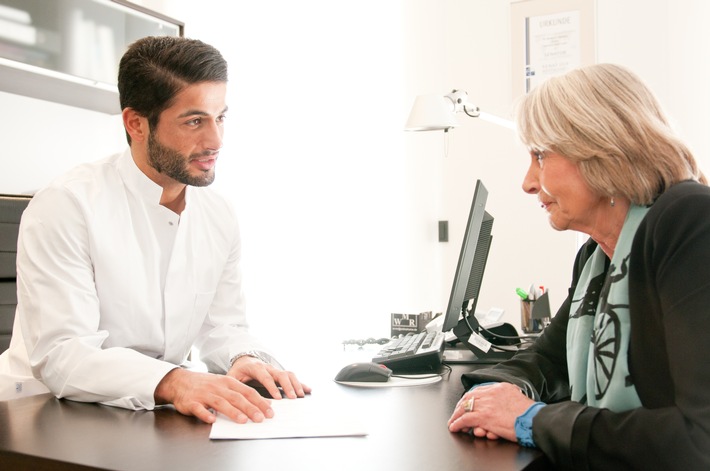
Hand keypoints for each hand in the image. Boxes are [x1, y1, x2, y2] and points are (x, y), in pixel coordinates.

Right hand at [154, 368, 273, 423]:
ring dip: (232, 412)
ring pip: (220, 403)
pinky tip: (212, 420)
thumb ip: (241, 393)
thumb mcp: (224, 384)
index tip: (270, 411)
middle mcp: (218, 387)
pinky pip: (199, 409)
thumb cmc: (206, 385)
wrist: (180, 381)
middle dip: (250, 408)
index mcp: (228, 382)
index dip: (259, 401)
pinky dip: (205, 414)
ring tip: (242, 420)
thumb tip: (262, 403)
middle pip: (237, 397)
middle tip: (261, 418)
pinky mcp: (191, 402)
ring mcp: (204, 394)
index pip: (248, 392)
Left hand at [228, 355, 311, 399]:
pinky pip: (292, 377)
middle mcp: (268, 367)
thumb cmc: (238, 370)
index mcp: (255, 367)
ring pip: (288, 374)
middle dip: (288, 386)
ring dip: (296, 384)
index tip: (278, 398)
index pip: (265, 377)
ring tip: (300, 395)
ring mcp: (275, 369)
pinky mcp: (280, 374)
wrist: (244, 360)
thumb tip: (234, 396)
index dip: (272, 387)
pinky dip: (301, 383)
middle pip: (280, 374)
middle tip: (293, 398)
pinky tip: (308, 390)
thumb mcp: (232, 376)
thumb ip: (233, 384)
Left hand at [447, 382, 533, 442]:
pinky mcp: (484, 417)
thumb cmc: (529, 414)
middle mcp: (491, 393)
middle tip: (456, 413)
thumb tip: (501, 403)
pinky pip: (465, 419)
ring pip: (465, 408)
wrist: (534, 420)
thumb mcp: (517, 397)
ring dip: (457, 416)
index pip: (478, 390)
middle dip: (460, 406)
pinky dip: (458, 423)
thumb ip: (507, 397)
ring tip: (453, 422)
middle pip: (469, 397)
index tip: (465, 403)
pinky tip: (455, 427)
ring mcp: (487, 405)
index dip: (469, 398)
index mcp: (500, 388)